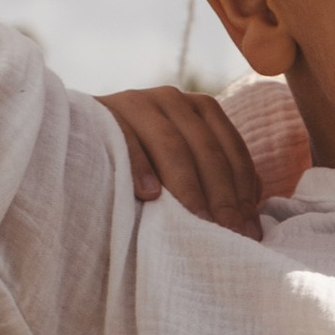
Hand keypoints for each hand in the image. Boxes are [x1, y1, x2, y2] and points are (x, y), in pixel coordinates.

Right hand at [96, 86, 264, 233]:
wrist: (80, 135)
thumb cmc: (142, 160)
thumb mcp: (182, 163)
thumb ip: (216, 175)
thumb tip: (254, 209)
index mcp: (201, 110)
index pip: (231, 150)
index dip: (243, 192)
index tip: (248, 231)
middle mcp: (174, 100)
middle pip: (207, 150)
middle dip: (222, 196)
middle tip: (229, 234)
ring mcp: (140, 103)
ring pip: (173, 145)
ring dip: (188, 187)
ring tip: (198, 221)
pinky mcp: (107, 114)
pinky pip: (128, 141)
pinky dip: (140, 168)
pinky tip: (149, 195)